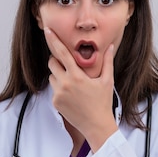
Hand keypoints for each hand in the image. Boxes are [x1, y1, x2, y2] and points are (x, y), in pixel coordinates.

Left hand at [44, 28, 118, 151]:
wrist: (97, 126)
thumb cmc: (103, 103)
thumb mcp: (107, 81)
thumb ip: (107, 62)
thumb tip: (110, 46)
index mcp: (77, 76)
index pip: (62, 53)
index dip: (53, 40)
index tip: (47, 30)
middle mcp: (65, 83)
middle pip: (52, 63)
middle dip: (58, 61)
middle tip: (69, 67)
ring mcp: (58, 94)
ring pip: (52, 76)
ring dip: (59, 76)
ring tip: (74, 85)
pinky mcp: (55, 102)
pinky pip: (53, 89)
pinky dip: (60, 88)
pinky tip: (72, 95)